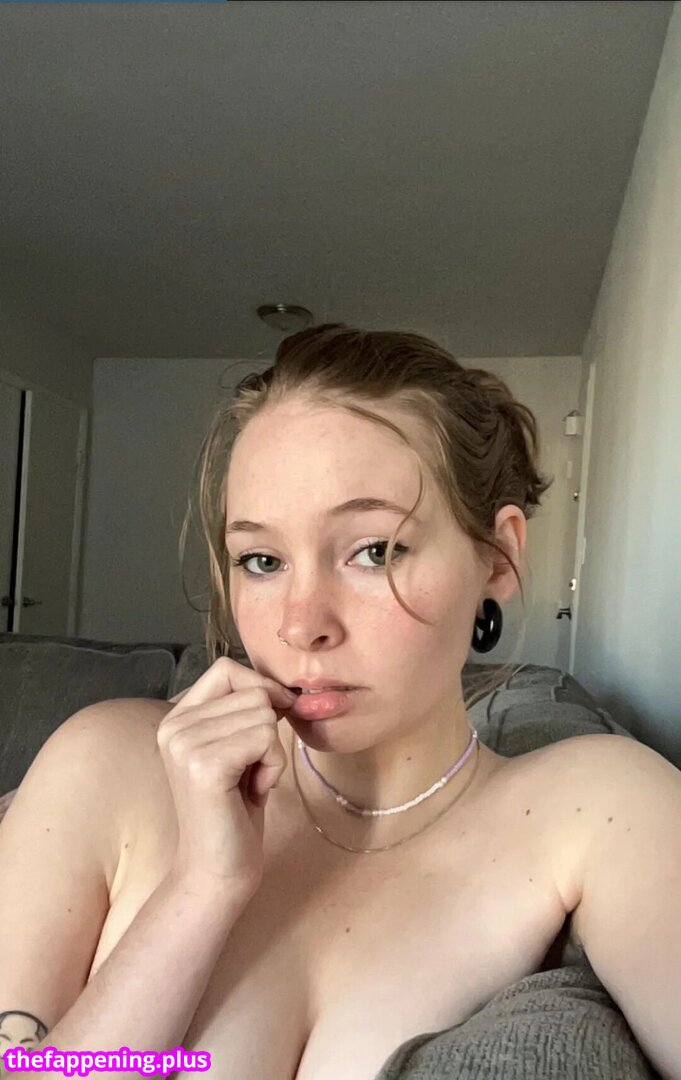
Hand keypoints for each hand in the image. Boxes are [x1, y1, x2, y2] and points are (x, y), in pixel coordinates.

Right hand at [158, 657, 296, 901]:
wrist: (218, 871)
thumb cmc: (235, 810)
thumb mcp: (237, 747)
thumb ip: (246, 710)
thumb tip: (282, 686)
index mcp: (177, 718)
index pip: (227, 669)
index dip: (260, 689)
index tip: (269, 724)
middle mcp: (174, 726)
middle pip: (252, 692)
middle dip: (268, 731)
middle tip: (249, 772)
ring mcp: (185, 745)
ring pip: (263, 715)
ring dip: (271, 751)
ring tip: (248, 782)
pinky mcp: (204, 766)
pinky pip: (266, 739)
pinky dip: (273, 766)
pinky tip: (253, 791)